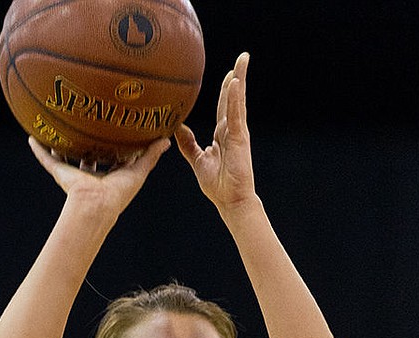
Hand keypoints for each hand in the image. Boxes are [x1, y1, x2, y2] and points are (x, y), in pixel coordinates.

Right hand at [29, 135, 169, 215]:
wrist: (96, 205)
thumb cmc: (118, 194)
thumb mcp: (138, 171)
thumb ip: (151, 155)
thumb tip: (166, 139)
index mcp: (107, 176)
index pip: (111, 157)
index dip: (113, 144)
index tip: (115, 128)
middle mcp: (89, 174)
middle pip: (87, 154)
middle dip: (86, 142)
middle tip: (86, 122)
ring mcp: (73, 173)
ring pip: (65, 155)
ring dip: (59, 144)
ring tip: (56, 126)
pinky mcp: (60, 173)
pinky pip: (46, 159)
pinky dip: (38, 149)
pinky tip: (32, 137)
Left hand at [175, 52, 255, 213]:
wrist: (230, 199)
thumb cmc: (217, 183)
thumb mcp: (197, 159)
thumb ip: (188, 144)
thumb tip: (176, 128)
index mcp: (223, 134)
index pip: (223, 106)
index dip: (225, 90)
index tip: (227, 74)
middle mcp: (232, 129)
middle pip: (233, 98)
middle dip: (237, 77)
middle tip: (242, 57)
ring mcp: (238, 132)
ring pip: (237, 101)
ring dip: (240, 79)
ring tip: (243, 60)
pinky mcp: (240, 138)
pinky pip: (236, 114)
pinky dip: (234, 98)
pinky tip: (235, 82)